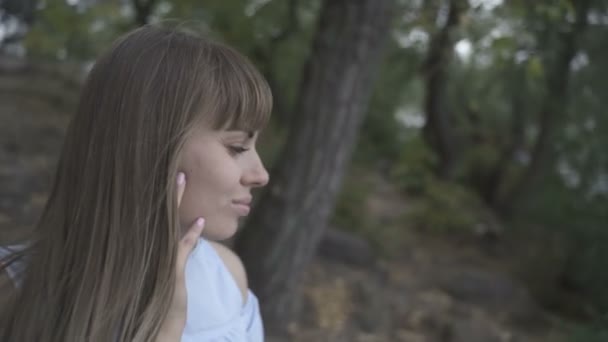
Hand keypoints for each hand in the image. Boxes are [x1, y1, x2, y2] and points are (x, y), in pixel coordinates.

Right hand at [157, 172, 204, 340]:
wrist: (158, 325)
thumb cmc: (163, 297)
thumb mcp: (170, 268)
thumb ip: (179, 247)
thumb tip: (192, 226)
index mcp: (153, 246)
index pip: (158, 214)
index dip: (164, 194)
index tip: (170, 173)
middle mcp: (153, 248)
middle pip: (160, 212)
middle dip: (168, 189)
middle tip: (175, 166)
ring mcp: (160, 258)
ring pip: (168, 223)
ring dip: (176, 201)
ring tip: (182, 178)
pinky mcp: (170, 271)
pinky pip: (180, 249)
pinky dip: (191, 236)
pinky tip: (199, 221)